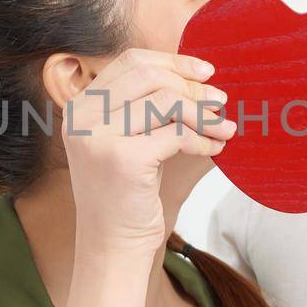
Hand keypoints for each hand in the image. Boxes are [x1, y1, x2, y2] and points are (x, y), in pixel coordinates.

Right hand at [62, 48, 235, 257]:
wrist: (112, 245)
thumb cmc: (126, 193)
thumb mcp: (129, 140)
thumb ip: (146, 106)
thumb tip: (198, 76)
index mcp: (80, 106)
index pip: (130, 62)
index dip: (172, 61)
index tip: (204, 71)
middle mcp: (82, 117)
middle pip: (148, 75)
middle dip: (191, 84)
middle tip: (220, 99)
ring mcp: (99, 137)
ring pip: (165, 101)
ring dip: (203, 112)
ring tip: (225, 125)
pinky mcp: (124, 159)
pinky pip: (176, 134)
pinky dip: (202, 139)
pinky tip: (215, 147)